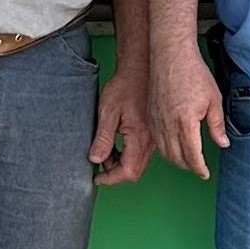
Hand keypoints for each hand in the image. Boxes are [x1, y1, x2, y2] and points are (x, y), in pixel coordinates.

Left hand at [91, 65, 154, 185]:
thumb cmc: (125, 85)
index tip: (96, 178)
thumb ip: (103, 138)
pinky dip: (127, 155)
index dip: (110, 179)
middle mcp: (150, 141)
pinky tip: (117, 144)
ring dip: (120, 164)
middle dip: (114, 173)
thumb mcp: (108, 111)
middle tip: (98, 163)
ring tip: (106, 150)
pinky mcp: (152, 134)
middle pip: (134, 171)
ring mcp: (153, 138)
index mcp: (140, 137)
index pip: (127, 171)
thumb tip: (96, 159)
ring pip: (138, 164)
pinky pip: (141, 153)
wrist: (141, 69)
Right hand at [151, 42, 227, 178]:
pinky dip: (164, 149)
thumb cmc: (192, 73)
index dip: (200, 168)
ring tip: (186, 160)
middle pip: (177, 158)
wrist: (170, 55)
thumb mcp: (214, 99)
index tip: (205, 172)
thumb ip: (217, 125)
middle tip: (198, 167)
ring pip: (164, 151)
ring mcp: (156, 121)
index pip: (192, 156)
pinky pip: (156, 140)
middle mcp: (168, 125)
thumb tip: (223, 143)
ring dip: (175, 160)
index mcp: (186, 123)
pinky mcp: (150, 115)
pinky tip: (172, 146)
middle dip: (188, 166)